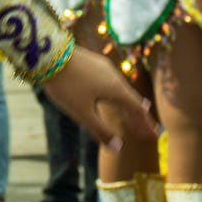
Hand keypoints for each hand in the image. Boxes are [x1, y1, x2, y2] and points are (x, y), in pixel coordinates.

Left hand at [39, 47, 156, 150]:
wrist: (47, 52)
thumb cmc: (65, 85)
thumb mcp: (82, 112)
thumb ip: (100, 130)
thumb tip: (118, 148)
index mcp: (115, 90)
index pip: (137, 110)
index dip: (145, 124)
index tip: (154, 135)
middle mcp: (114, 77)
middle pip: (131, 99)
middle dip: (139, 116)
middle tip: (147, 129)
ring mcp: (103, 67)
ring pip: (121, 89)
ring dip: (128, 103)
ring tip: (133, 112)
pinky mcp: (92, 62)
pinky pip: (111, 81)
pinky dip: (116, 93)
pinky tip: (110, 92)